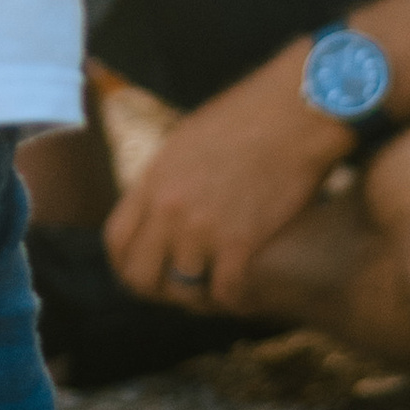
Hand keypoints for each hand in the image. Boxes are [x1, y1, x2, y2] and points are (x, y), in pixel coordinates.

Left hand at [103, 44, 348, 310]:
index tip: (146, 270)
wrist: (294, 112)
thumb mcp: (187, 142)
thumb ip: (166, 180)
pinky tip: (243, 290)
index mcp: (153, 180)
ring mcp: (202, 228)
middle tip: (181, 290)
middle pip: (140, 276)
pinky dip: (234, 298)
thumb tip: (157, 207)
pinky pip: (225, 293)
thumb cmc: (248, 116)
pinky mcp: (241, 243)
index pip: (115, 241)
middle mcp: (169, 208)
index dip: (126, 264)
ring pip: (182, 291)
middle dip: (157, 290)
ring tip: (217, 289)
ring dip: (201, 296)